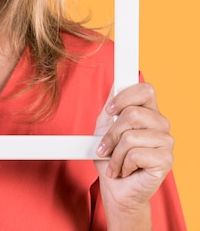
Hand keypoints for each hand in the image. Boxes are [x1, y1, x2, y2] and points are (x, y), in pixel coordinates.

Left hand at [94, 83, 173, 226]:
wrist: (115, 188)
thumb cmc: (111, 156)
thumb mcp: (105, 126)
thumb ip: (112, 105)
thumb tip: (116, 83)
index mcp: (149, 111)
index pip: (145, 89)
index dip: (125, 96)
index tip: (110, 110)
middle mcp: (161, 124)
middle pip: (133, 113)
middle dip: (112, 133)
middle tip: (105, 146)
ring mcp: (167, 142)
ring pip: (130, 136)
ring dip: (115, 153)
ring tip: (115, 162)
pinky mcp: (166, 160)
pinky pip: (135, 154)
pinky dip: (123, 164)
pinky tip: (126, 170)